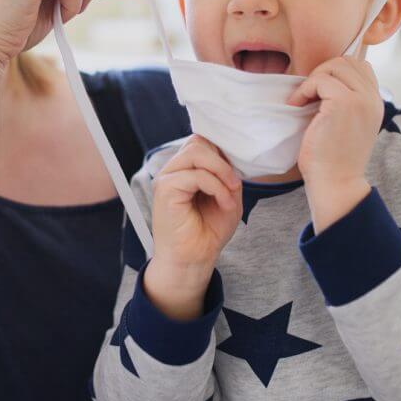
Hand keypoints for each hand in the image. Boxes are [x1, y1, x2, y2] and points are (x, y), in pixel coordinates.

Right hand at [145, 136, 241, 318]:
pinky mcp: (165, 189)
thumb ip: (228, 175)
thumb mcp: (228, 196)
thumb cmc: (208, 231)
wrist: (194, 259)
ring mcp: (167, 178)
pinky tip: (223, 203)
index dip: (222, 152)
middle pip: (198, 142)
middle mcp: (173, 170)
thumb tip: (231, 157)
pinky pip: (196, 175)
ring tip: (230, 193)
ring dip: (221, 171)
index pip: (202, 142)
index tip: (236, 174)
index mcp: (186, 169)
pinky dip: (216, 187)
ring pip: (196, 151)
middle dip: (223, 161)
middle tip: (235, 185)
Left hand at [288, 56, 379, 229]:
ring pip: (335, 65)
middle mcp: (373, 99)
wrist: (336, 184)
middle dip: (323, 71)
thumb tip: (321, 79)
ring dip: (313, 79)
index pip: (360, 66)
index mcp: (376, 103)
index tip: (318, 92)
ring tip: (303, 100)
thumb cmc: (332, 159)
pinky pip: (320, 80)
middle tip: (308, 94)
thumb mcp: (346, 124)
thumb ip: (344, 101)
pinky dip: (304, 90)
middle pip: (347, 61)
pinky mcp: (344, 103)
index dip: (336, 72)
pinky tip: (297, 106)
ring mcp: (361, 99)